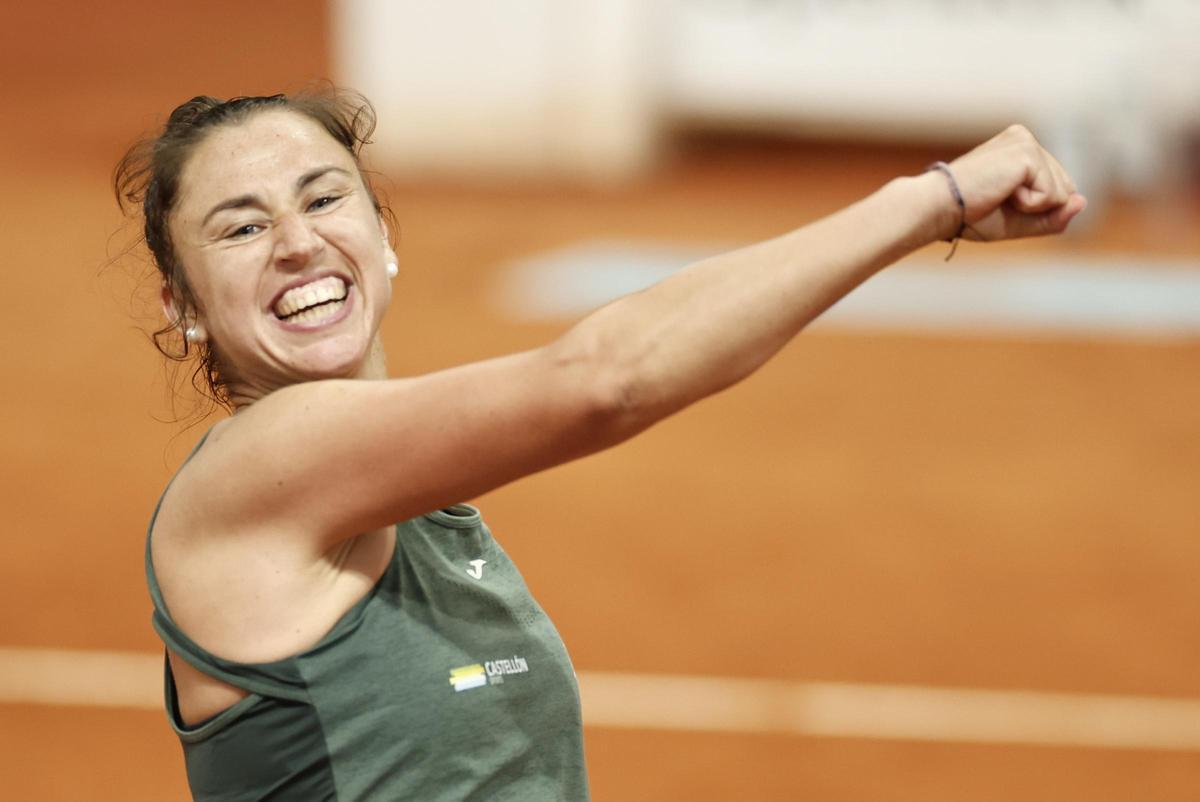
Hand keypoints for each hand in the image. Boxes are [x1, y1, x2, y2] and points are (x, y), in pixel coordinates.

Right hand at [940, 124, 1087, 242]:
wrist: (939, 208)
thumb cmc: (970, 214)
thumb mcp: (1020, 221)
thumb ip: (1054, 216)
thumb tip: (1082, 201)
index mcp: (1020, 148)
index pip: (1057, 187)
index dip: (1035, 208)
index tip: (997, 200)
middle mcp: (1025, 138)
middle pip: (1064, 188)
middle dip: (1037, 207)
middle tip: (997, 200)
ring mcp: (1027, 143)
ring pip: (1061, 192)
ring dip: (1031, 206)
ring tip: (997, 194)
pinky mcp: (1028, 154)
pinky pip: (1052, 195)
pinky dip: (1029, 205)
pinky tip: (1001, 192)